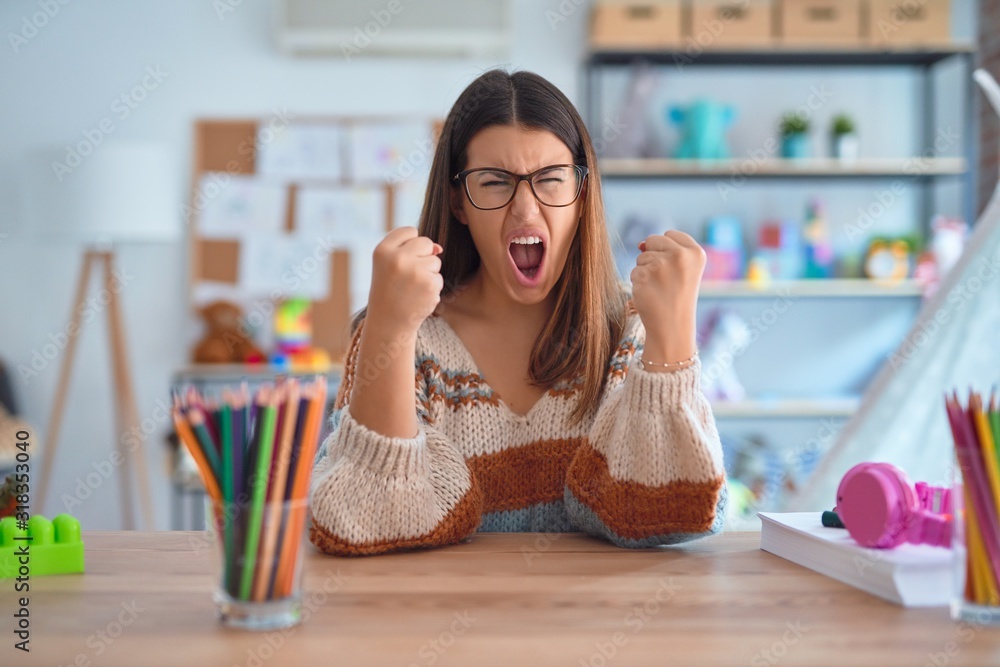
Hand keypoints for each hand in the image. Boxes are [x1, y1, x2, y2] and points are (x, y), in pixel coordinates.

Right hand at [366, 227, 443, 337]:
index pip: (409, 231)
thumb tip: (439, 248)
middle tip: (407, 276)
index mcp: (383, 250)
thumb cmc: (390, 290)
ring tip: (411, 288)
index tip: (401, 261)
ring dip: (428, 273)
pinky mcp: (430, 284)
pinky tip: (418, 297)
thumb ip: (411, 249)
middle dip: (423, 257)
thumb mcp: (390, 265)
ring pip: (435, 261)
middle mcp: (397, 258)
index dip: (410, 245)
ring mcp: (414, 271)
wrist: (388, 322)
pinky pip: (439, 277)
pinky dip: (432, 287)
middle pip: (426, 243)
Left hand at [630, 230, 705, 362]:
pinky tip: (650, 294)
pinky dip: (638, 282)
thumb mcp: (684, 270)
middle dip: (654, 256)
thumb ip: (668, 250)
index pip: (670, 234)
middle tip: (666, 280)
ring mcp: (661, 265)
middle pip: (654, 240)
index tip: (675, 270)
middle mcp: (680, 255)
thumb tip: (640, 244)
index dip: (667, 250)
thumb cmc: (677, 297)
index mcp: (696, 252)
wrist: (672, 327)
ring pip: (642, 256)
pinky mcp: (644, 275)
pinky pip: (634, 271)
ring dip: (646, 271)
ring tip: (659, 288)